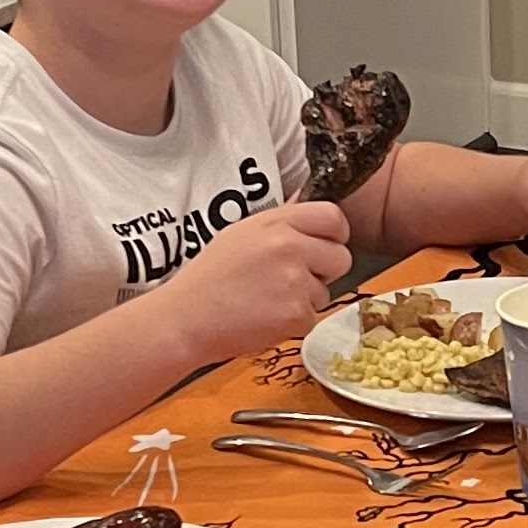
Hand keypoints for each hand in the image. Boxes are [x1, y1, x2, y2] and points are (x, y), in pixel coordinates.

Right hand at [165, 197, 351, 353]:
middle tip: (295, 278)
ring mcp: (295, 281)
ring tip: (268, 299)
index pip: (333, 217)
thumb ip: (281, 222)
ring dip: (306, 298)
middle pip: (341, 256)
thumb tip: (308, 205)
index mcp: (276, 223)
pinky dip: (293, 322)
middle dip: (325, 270)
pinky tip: (266, 317)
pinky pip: (312, 317)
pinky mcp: (296, 314)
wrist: (186, 318)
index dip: (335, 234)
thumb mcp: (241, 233)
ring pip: (326, 291)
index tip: (324, 245)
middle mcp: (289, 247)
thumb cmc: (210, 277)